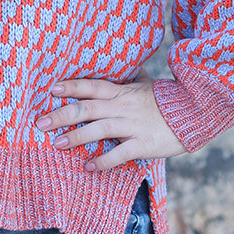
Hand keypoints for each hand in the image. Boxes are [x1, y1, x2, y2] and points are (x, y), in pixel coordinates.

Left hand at [35, 68, 185, 171]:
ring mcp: (132, 125)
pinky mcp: (142, 144)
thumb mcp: (146, 84)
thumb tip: (122, 67)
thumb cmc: (167, 99)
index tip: (51, 89)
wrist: (194, 113)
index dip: (71, 87)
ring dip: (76, 137)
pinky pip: (119, 153)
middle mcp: (122, 106)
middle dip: (62, 115)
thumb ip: (130, 78)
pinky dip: (102, 161)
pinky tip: (88, 166)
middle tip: (40, 122)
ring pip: (98, 129)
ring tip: (56, 143)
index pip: (91, 86)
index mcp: (122, 91)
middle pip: (87, 108)